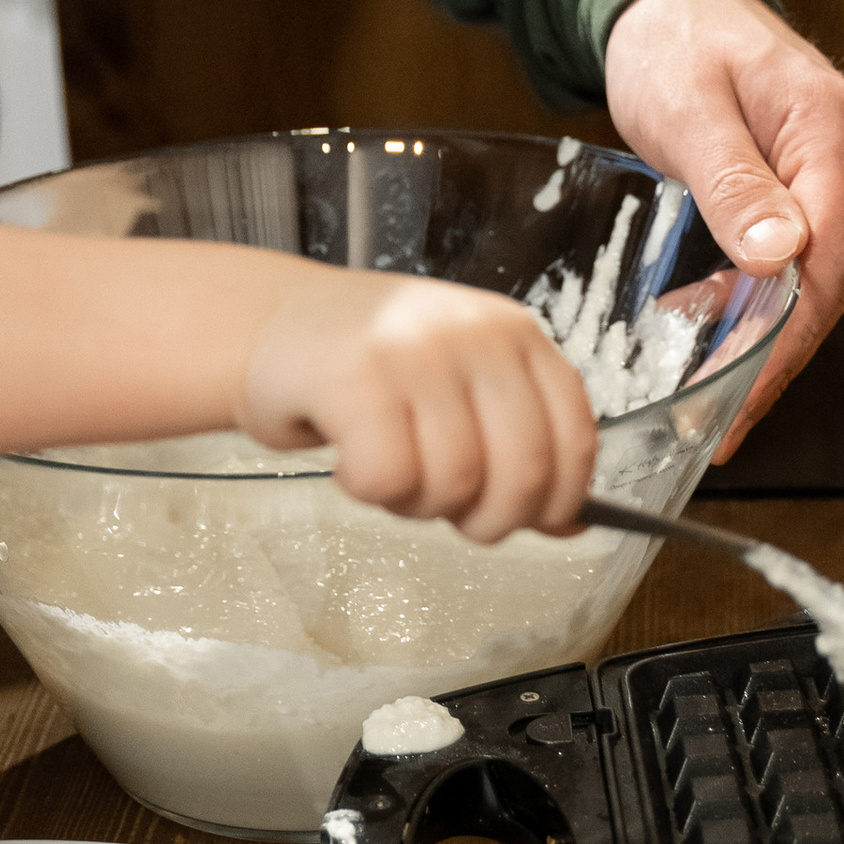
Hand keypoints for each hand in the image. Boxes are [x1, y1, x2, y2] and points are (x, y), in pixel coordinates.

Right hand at [238, 263, 595, 542]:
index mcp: (513, 333)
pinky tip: (349, 460)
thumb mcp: (460, 390)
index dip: (558, 499)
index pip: (573, 435)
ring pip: (454, 482)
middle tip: (447, 510)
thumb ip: (516, 448)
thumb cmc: (370, 368)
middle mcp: (472, 332)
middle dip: (488, 519)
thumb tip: (571, 522)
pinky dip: (367, 489)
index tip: (529, 520)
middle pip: (523, 471)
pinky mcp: (355, 377)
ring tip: (388, 470)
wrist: (271, 322)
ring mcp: (414, 350)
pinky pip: (388, 478)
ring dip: (416, 504)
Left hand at [600, 0, 843, 448]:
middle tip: (721, 420)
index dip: (786, 336)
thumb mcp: (687, 109)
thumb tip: (783, 256)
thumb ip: (734, 181)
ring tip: (714, 400)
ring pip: (815, 273)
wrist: (666, 0)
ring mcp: (838, 169)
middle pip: (828, 276)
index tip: (742, 392)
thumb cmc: (672, 40)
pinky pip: (797, 255)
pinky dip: (754, 298)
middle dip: (776, 353)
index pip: (828, 256)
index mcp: (832, 128)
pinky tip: (707, 328)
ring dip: (765, 334)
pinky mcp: (814, 182)